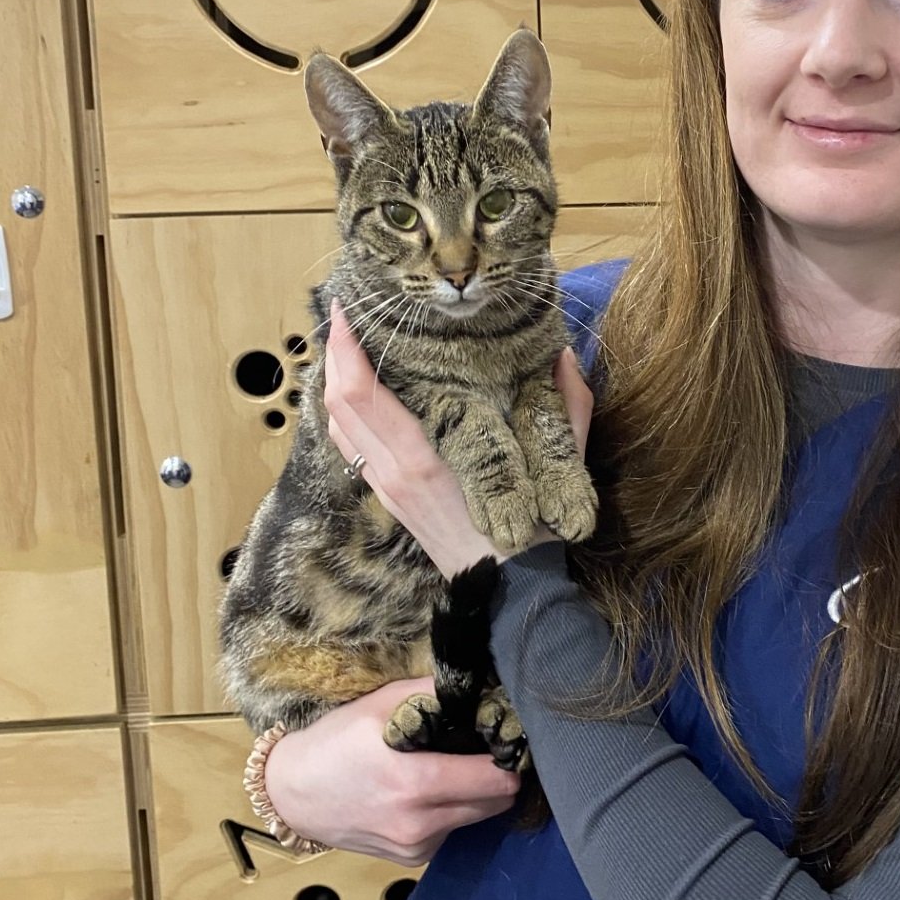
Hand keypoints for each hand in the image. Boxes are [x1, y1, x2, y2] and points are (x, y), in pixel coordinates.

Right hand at [263, 677, 520, 863]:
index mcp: (416, 783)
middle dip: (498, 776)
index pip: (496, 780)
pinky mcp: (411, 859)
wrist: (292, 795)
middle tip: (485, 750)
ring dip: (477, 795)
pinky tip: (426, 794)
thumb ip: (433, 693)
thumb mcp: (380, 704)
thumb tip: (480, 686)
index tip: (505, 738)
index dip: (507, 756)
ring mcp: (416, 846)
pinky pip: (451, 831)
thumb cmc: (336, 742)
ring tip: (453, 768)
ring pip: (477, 818)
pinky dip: (451, 812)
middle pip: (497, 802)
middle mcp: (421, 823)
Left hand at [324, 297, 593, 577]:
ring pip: (337, 424)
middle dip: (333, 353)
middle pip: (337, 402)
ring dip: (334, 381)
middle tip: (343, 313)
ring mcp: (385, 487)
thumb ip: (566, 406)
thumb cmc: (532, 529)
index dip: (345, 349)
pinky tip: (358, 391)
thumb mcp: (555, 464)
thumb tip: (562, 355)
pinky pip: (350, 445)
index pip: (360, 393)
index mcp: (422, 458)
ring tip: (346, 343)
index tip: (346, 311)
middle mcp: (392, 471)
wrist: (510, 589)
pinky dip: (345, 411)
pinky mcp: (388, 497)